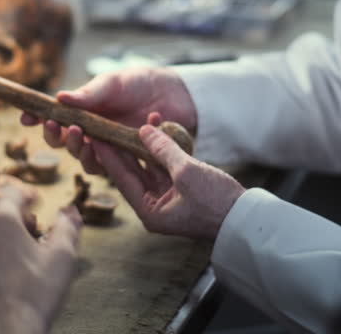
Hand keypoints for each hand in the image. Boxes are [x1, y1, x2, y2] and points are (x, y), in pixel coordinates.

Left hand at [0, 184, 82, 333]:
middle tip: (32, 233)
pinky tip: (2, 284)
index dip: (27, 194)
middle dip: (13, 221)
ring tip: (17, 262)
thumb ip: (68, 227)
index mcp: (0, 221)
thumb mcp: (63, 257)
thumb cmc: (34, 296)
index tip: (36, 201)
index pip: (11, 193)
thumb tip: (71, 211)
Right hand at [21, 67, 196, 174]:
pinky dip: (129, 147)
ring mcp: (111, 150)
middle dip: (58, 140)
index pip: (54, 122)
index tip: (26, 118)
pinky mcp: (132, 161)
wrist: (172, 93)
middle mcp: (92, 135)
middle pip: (66, 147)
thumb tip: (60, 98)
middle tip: (61, 128)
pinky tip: (149, 121)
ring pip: (89, 163)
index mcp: (82, 115)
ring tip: (89, 139)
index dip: (36, 121)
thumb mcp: (112, 83)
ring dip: (83, 153)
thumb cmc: (136, 84)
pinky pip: (121, 166)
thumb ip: (90, 93)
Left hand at [95, 119, 244, 240]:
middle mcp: (155, 207)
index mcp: (150, 212)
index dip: (108, 155)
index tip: (94, 136)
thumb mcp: (187, 173)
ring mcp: (168, 198)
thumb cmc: (217, 203)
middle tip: (107, 126)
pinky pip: (165, 167)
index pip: (122, 178)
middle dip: (122, 148)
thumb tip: (144, 130)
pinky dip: (162, 150)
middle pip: (132, 172)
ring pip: (149, 167)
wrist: (246, 218)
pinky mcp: (181, 190)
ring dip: (145, 145)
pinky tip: (157, 130)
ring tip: (135, 122)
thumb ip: (164, 150)